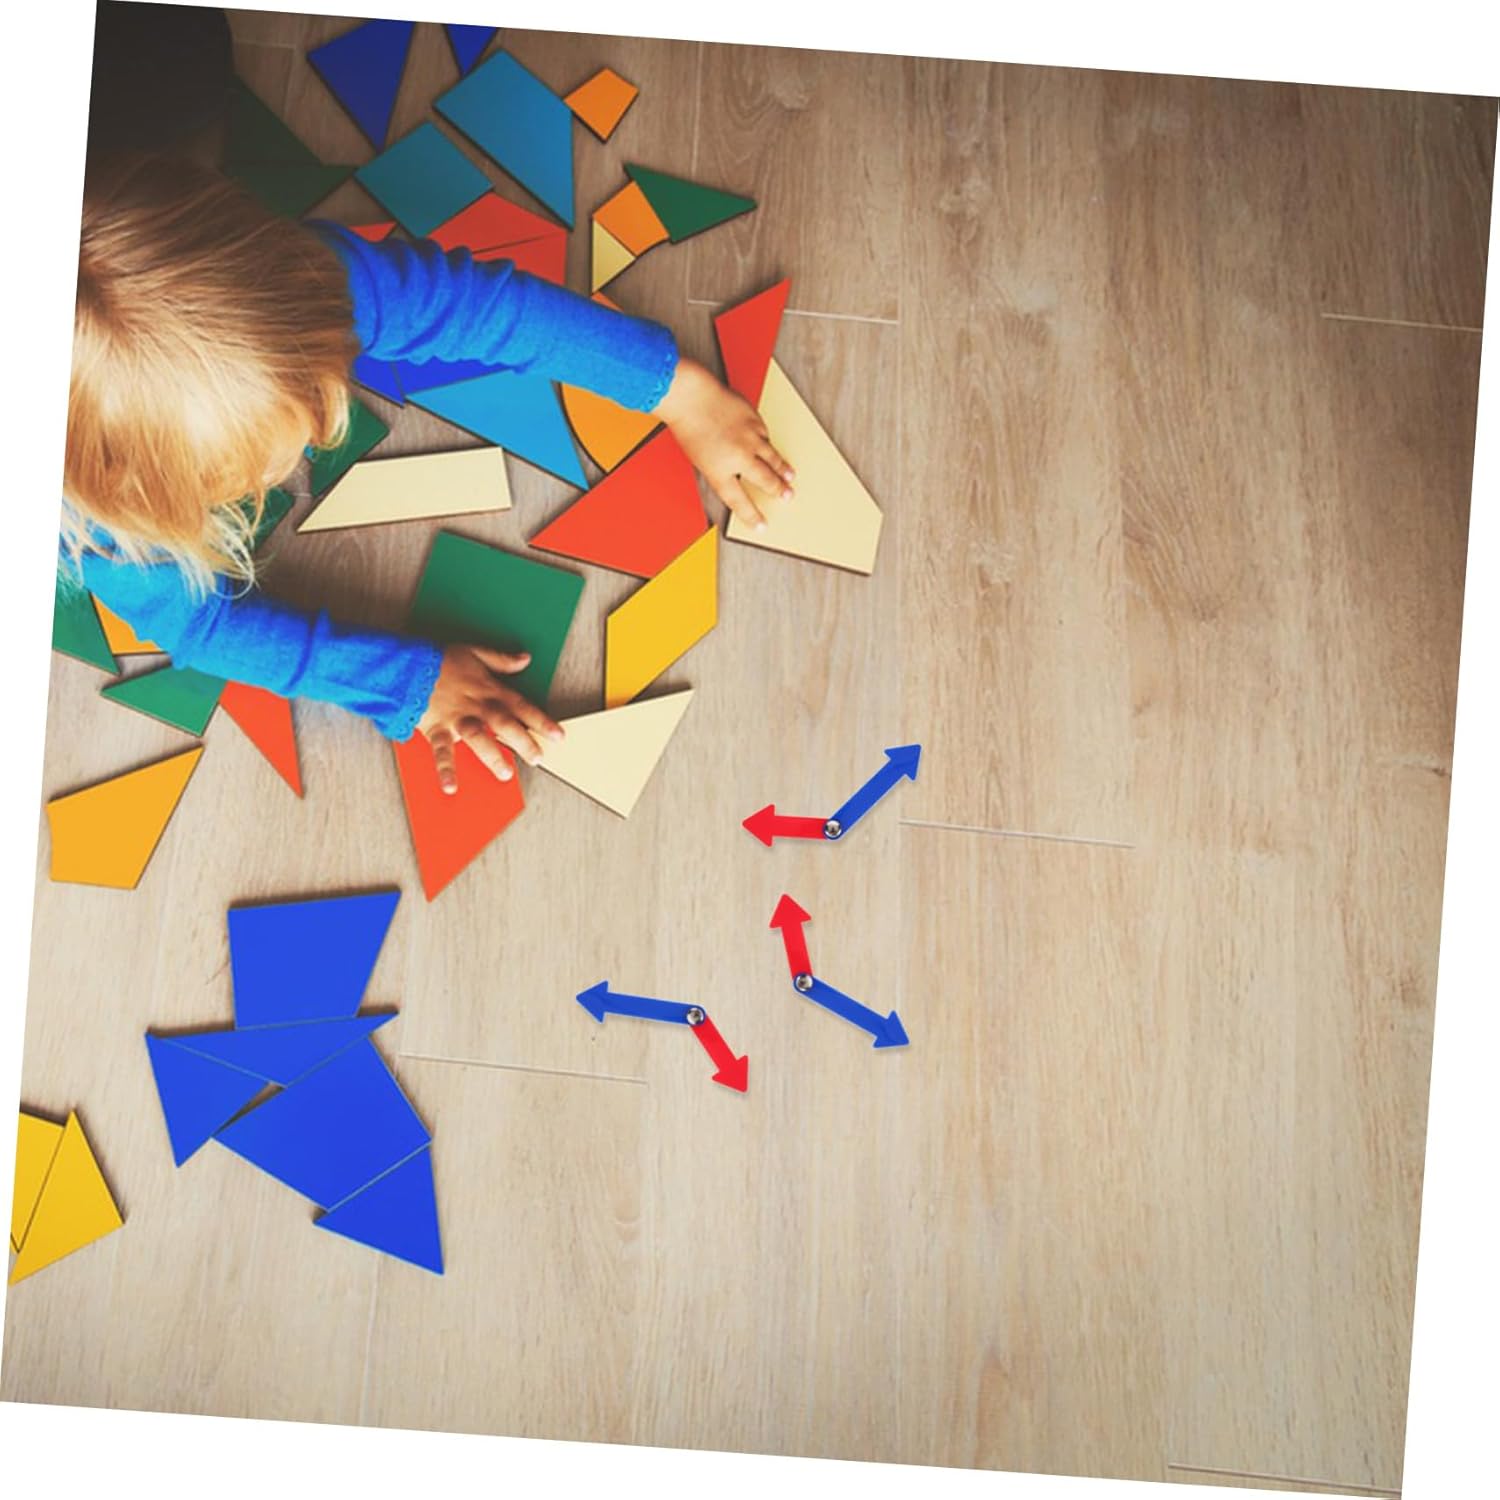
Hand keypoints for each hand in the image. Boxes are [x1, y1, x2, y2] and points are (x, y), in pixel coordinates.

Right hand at [416, 644, 563, 794]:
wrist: (405, 665)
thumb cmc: (438, 660)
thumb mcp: (474, 652)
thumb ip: (501, 659)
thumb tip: (525, 659)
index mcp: (488, 690)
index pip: (522, 706)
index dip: (541, 721)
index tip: (558, 736)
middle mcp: (475, 706)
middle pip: (505, 724)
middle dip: (523, 742)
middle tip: (538, 759)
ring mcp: (456, 719)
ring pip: (479, 738)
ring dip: (492, 756)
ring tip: (505, 773)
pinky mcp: (436, 729)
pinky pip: (441, 751)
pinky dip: (445, 770)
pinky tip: (451, 787)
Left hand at [653, 356, 793, 530]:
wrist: (690, 397)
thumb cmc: (689, 425)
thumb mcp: (700, 459)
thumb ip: (722, 469)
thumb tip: (741, 474)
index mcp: (719, 473)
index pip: (739, 502)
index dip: (752, 516)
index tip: (762, 525)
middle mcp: (737, 458)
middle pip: (765, 480)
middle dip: (778, 490)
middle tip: (788, 496)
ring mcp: (749, 439)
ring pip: (773, 458)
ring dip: (783, 469)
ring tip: (791, 475)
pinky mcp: (755, 421)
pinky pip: (765, 435)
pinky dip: (765, 441)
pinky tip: (766, 443)